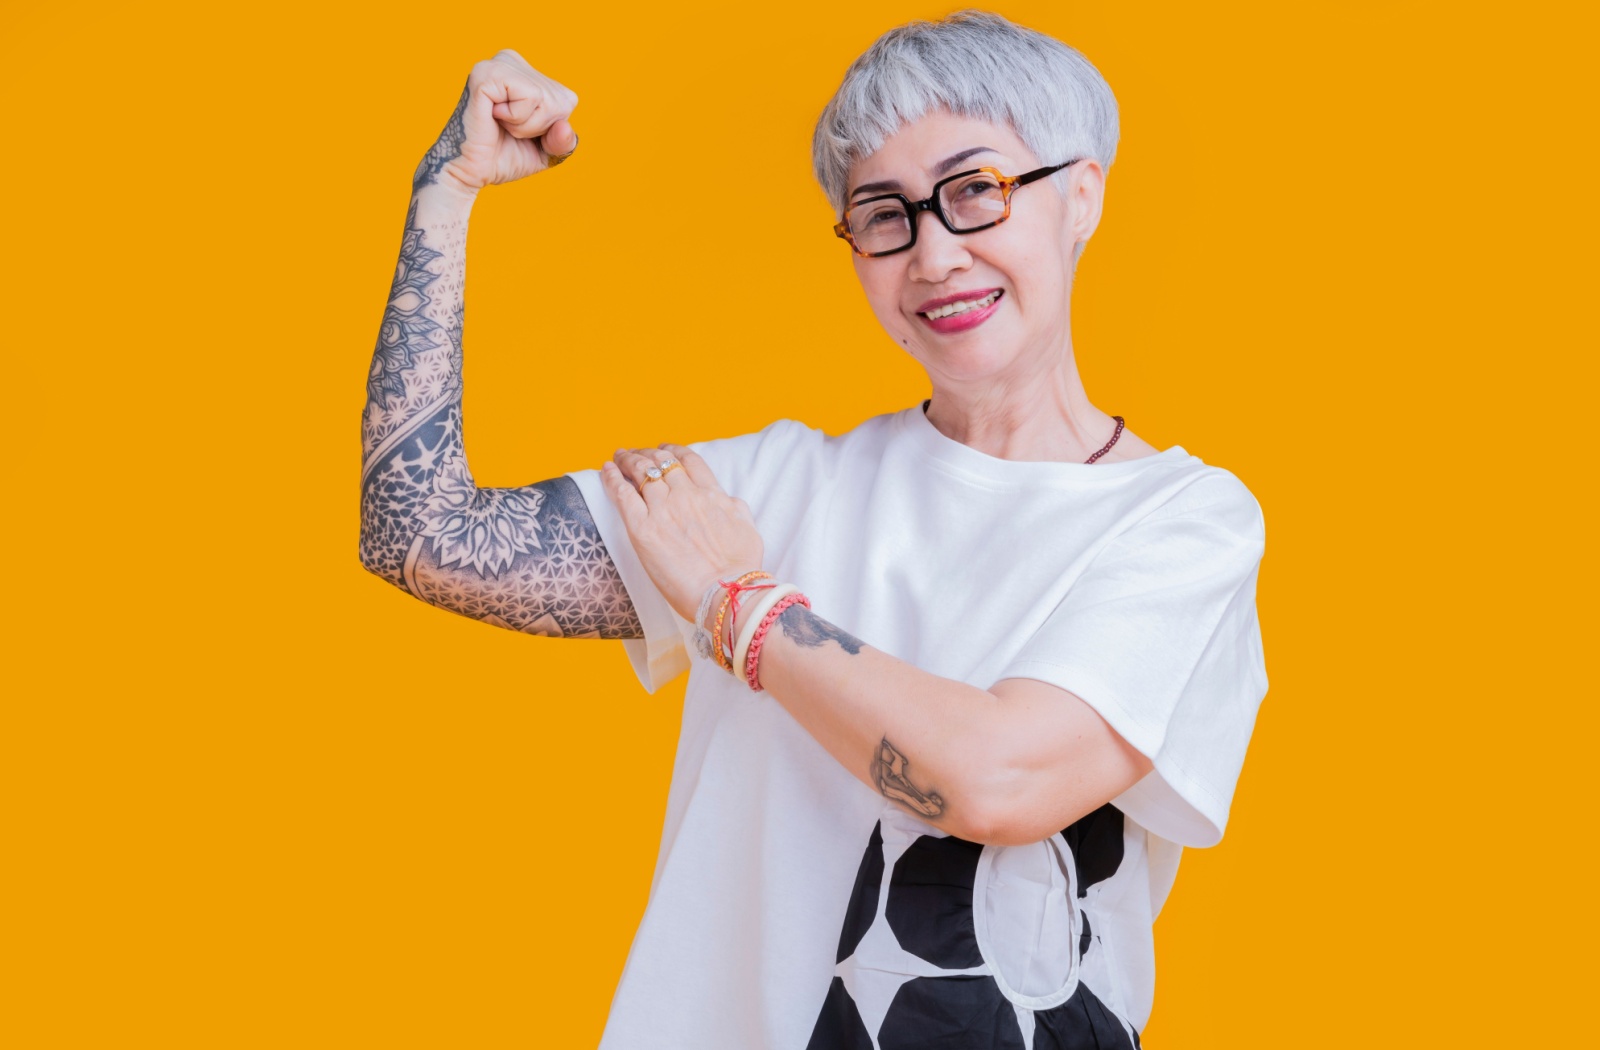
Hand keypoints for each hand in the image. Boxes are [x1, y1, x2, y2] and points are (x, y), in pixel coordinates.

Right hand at [415, 50, 579, 195]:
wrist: (468, 172)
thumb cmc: (502, 158)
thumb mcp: (545, 152)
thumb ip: (564, 141)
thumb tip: (565, 126)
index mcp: (525, 72)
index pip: (567, 100)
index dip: (550, 128)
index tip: (520, 131)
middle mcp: (511, 60)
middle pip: (560, 100)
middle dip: (539, 127)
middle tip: (507, 131)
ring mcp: (498, 63)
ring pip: (546, 99)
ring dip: (527, 125)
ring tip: (499, 124)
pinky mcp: (487, 73)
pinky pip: (531, 97)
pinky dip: (517, 119)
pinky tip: (493, 118)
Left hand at [599, 444, 764, 622]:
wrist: (726, 590)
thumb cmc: (740, 568)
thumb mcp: (747, 528)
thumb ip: (733, 508)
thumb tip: (725, 500)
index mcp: (712, 494)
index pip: (689, 461)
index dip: (674, 450)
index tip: (664, 448)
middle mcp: (686, 495)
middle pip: (661, 461)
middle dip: (646, 453)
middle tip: (636, 453)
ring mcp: (663, 510)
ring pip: (641, 471)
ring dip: (628, 459)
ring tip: (619, 456)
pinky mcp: (643, 529)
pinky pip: (622, 494)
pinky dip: (612, 478)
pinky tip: (606, 469)